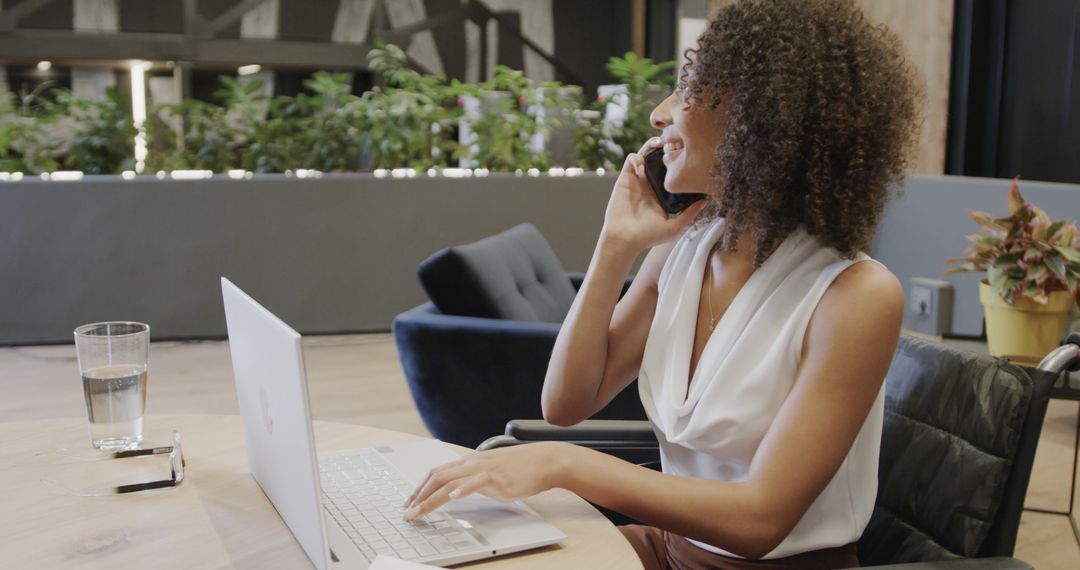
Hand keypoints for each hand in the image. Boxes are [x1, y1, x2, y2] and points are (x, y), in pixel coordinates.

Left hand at [401, 442, 569, 520]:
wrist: (544, 461)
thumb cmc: (521, 468)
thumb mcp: (491, 473)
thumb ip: (474, 480)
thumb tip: (460, 490)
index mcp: (470, 462)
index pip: (438, 473)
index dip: (421, 487)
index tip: (411, 501)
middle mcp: (472, 463)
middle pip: (437, 477)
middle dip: (419, 495)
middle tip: (408, 511)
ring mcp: (483, 468)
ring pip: (450, 481)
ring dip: (431, 498)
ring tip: (419, 511)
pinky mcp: (496, 476)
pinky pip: (476, 482)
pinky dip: (463, 489)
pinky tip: (454, 496)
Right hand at [601, 137, 706, 254]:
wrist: (624, 239)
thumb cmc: (648, 236)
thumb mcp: (676, 227)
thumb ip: (690, 214)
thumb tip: (706, 200)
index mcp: (663, 192)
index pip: (672, 171)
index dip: (678, 161)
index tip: (687, 155)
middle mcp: (651, 183)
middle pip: (660, 158)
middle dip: (667, 147)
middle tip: (674, 144)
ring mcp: (638, 179)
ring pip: (646, 154)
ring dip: (651, 145)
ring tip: (659, 143)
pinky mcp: (625, 178)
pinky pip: (631, 160)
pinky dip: (636, 156)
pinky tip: (642, 163)